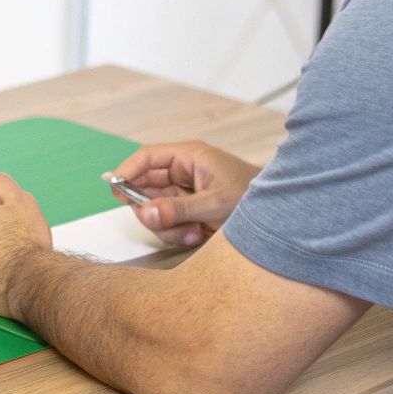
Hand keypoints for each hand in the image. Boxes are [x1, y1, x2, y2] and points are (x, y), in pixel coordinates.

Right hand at [109, 142, 258, 248]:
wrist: (280, 219)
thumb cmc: (254, 199)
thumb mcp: (215, 203)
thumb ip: (179, 209)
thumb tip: (147, 213)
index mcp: (189, 157)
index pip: (147, 158)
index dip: (127, 171)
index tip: (113, 187)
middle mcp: (182, 173)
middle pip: (145, 187)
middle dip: (150, 209)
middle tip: (159, 221)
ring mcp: (184, 194)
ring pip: (154, 210)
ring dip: (166, 226)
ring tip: (191, 233)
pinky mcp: (188, 212)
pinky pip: (167, 223)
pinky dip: (176, 234)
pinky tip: (196, 236)